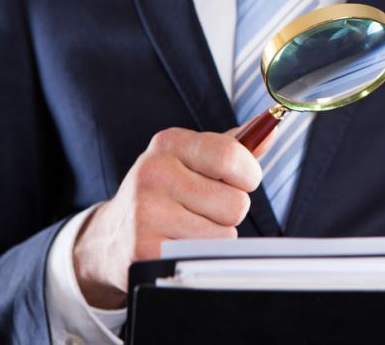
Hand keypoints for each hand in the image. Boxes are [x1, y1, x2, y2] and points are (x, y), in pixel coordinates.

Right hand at [73, 125, 273, 308]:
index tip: (239, 181)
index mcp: (170, 143)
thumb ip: (233, 148)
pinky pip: (206, 255)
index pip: (231, 156)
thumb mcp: (192, 161)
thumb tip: (271, 129)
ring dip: (215, 235)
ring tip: (186, 227)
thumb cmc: (167, 193)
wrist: (112, 236)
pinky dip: (199, 254)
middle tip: (201, 209)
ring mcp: (146, 211)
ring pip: (226, 233)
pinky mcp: (146, 249)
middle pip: (236, 203)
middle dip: (229, 211)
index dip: (247, 176)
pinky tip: (176, 244)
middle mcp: (153, 172)